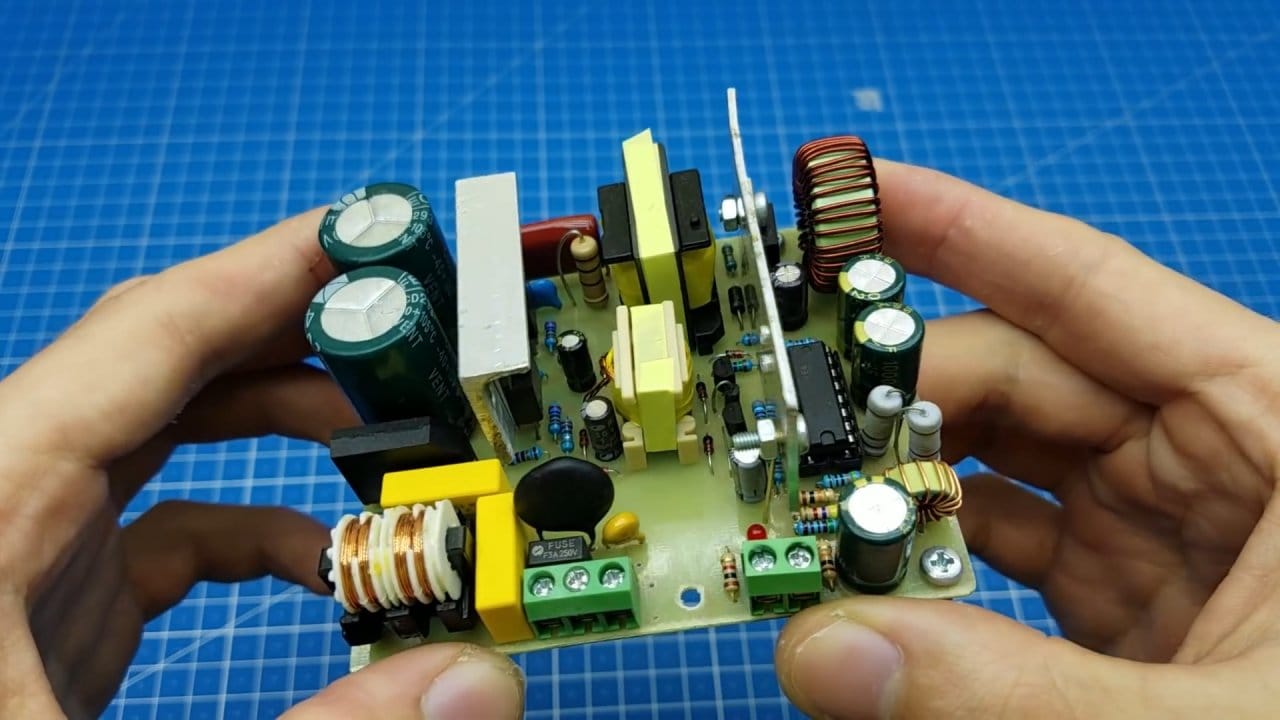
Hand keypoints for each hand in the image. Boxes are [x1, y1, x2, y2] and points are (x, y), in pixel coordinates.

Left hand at [0, 210, 523, 718]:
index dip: (268, 270)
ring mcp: (22, 554)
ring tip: (385, 432)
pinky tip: (321, 565)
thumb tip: (471, 686)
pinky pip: (162, 530)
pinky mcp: (48, 610)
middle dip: (296, 337)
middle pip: (163, 366)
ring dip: (278, 424)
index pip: (149, 333)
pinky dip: (253, 528)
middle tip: (413, 331)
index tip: (373, 237)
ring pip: (162, 438)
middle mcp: (1, 504)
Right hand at [774, 159, 1279, 718]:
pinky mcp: (1135, 613)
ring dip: (908, 487)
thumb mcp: (1214, 718)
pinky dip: (937, 567)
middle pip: (1024, 381)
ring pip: (1004, 472)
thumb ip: (1014, 695)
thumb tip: (828, 656)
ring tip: (818, 499)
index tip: (852, 198)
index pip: (1095, 292)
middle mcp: (1222, 462)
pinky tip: (875, 576)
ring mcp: (1171, 539)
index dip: (963, 234)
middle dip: (903, 395)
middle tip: (798, 418)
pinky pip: (1011, 557)